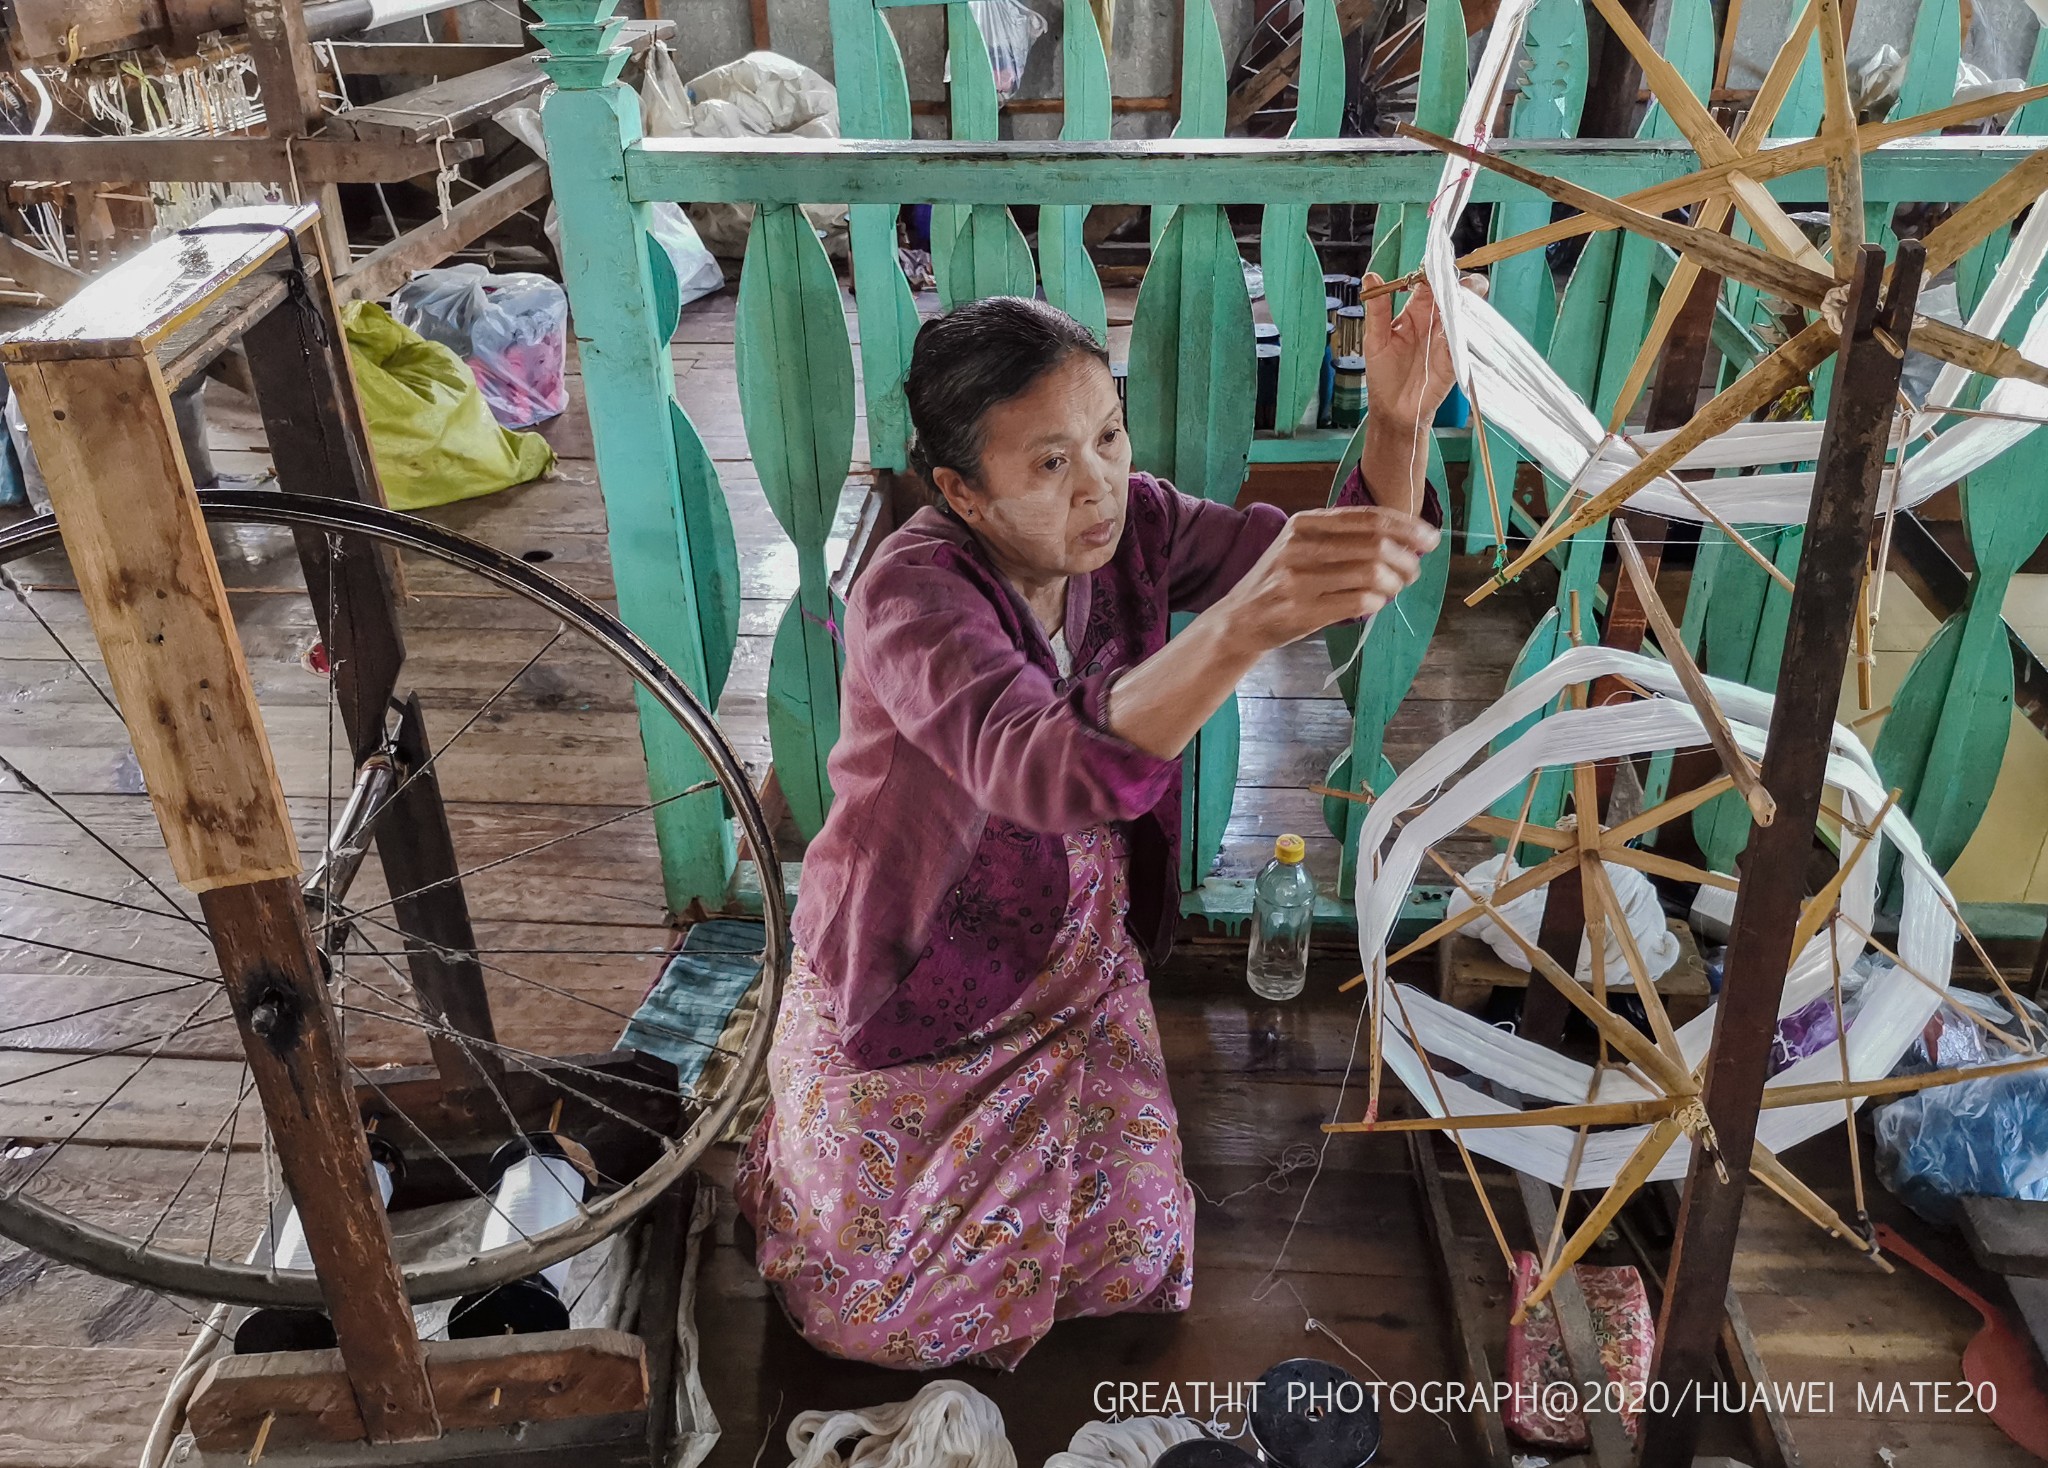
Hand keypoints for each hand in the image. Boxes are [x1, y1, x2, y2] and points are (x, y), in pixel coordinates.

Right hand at [1213, 505, 1441, 651]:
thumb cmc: (1280, 582)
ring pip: (1371, 574)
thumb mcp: (1301, 546)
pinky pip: (1358, 602)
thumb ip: (1342, 538)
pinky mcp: (1301, 611)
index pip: (1369, 518)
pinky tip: (1375, 603)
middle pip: (1376, 545)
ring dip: (1395, 583)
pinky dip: (1377, 602)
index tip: (1431, 538)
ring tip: (1396, 589)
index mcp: (1304, 523)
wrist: (1239, 619)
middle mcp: (1300, 546)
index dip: (1407, 527)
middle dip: (1407, 559)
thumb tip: (1404, 540)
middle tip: (1413, 571)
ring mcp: (1299, 580)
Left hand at [1360, 272, 1485, 434]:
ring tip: (1462, 299)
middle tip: (1455, 283)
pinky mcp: (1456, 356)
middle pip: (1453, 293)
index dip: (1434, 272)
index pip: (1429, 284)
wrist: (1394, 410)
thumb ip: (1377, 309)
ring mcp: (1447, 337)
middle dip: (1459, 284)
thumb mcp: (1375, 339)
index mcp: (1415, 312)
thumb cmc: (1383, 375)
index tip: (1437, 265)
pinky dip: (1468, 329)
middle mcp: (1434, 321)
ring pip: (1466, 311)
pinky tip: (1463, 324)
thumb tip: (1371, 276)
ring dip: (1468, 302)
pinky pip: (1467, 338)